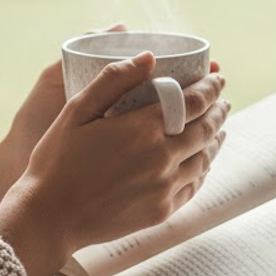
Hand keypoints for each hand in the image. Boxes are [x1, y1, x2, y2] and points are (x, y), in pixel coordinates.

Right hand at [0, 52, 228, 275]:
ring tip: (219, 129)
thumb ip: (113, 80)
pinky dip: (203, 169)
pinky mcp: (163, 210)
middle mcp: (162, 157)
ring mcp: (165, 187)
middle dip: (219, 112)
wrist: (51, 217)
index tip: (218, 78)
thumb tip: (149, 58)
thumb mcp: (76, 110)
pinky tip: (202, 162)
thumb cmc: (57, 161)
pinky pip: (194, 186)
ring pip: (204, 159)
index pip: (194, 101)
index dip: (211, 87)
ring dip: (216, 140)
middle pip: (206, 129)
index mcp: (143, 128)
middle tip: (224, 101)